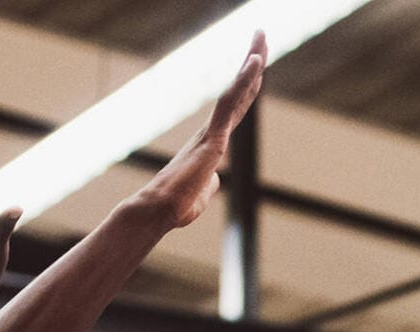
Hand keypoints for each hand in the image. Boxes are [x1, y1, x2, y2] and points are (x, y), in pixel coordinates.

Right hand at [122, 31, 265, 230]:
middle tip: (261, 34)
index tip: (257, 60)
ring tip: (261, 34)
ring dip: (251, 61)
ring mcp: (213, 131)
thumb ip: (209, 182)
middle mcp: (212, 130)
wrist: (159, 210)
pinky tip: (255, 62)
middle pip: (240, 90)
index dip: (249, 83)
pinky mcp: (213, 137)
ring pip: (237, 89)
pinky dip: (244, 81)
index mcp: (212, 141)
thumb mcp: (201, 192)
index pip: (237, 105)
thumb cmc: (175, 206)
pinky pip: (230, 102)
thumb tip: (212, 178)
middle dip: (252, 61)